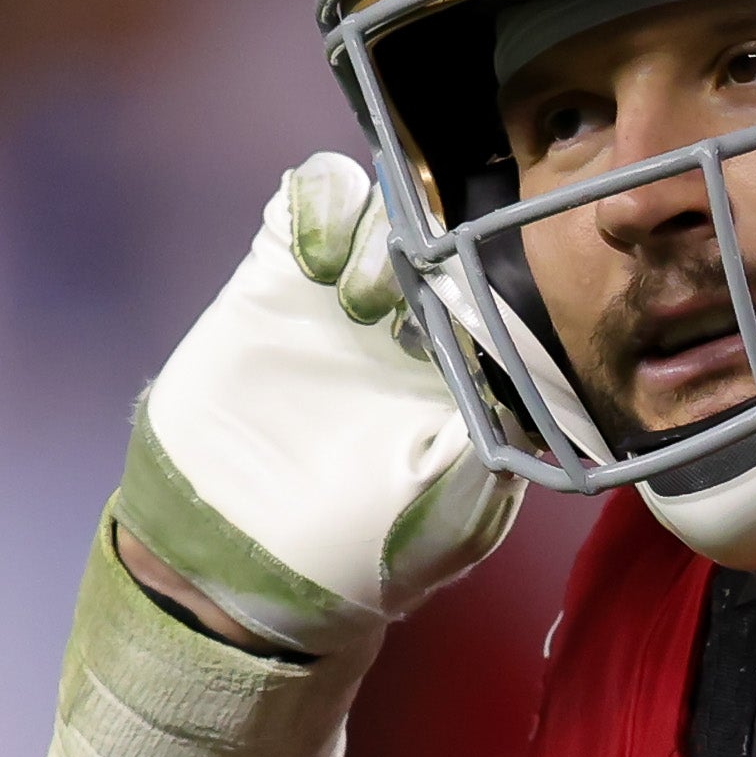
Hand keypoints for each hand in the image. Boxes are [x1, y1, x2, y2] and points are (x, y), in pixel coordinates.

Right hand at [116, 154, 520, 666]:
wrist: (232, 557)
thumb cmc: (358, 555)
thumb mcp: (450, 519)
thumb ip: (494, 448)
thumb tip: (523, 385)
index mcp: (473, 376)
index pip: (507, 291)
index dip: (499, 282)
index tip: (473, 310)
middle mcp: (418, 325)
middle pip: (452, 233)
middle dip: (442, 244)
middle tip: (411, 301)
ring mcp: (348, 295)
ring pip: (388, 205)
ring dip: (383, 225)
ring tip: (358, 297)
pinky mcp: (277, 277)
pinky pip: (311, 200)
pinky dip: (323, 202)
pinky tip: (315, 258)